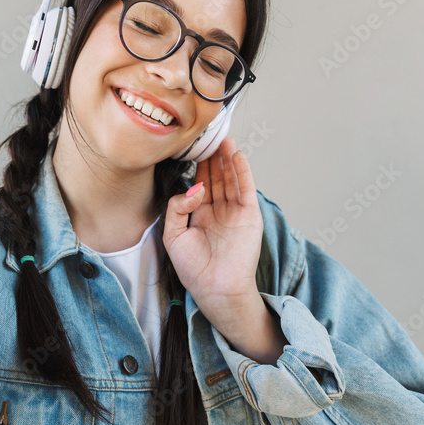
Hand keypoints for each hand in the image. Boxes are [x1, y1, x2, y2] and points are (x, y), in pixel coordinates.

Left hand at [162, 136, 263, 327]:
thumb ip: (178, 208)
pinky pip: (246, 189)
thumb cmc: (194, 269)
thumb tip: (196, 187)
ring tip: (223, 139)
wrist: (216, 288)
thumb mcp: (174, 235)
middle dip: (212, 157)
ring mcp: (235, 213)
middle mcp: (218, 211)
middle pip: (216, 177)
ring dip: (227, 159)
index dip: (197, 166)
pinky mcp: (249, 216)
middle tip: (208, 136)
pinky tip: (237, 156)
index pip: (200, 184)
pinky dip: (242, 172)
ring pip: (231, 179)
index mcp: (200, 215)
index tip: (191, 147)